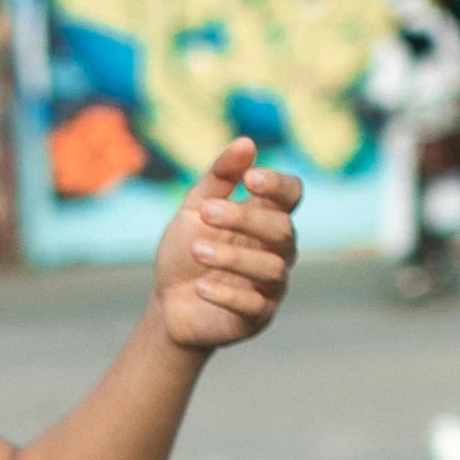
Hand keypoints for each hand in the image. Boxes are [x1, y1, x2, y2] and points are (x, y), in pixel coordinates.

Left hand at [151, 136, 300, 354]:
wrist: (167, 303)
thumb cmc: (185, 251)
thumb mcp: (195, 209)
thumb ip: (220, 178)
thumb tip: (246, 142)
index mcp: (265, 217)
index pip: (292, 194)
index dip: (279, 185)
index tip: (251, 179)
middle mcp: (277, 250)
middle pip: (282, 229)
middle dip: (244, 219)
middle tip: (206, 214)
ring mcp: (271, 285)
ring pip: (271, 268)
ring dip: (233, 256)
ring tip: (197, 250)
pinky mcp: (258, 317)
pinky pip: (254, 305)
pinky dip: (227, 294)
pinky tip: (201, 287)